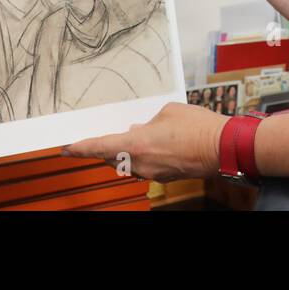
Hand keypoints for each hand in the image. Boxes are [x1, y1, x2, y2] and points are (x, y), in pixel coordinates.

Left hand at [58, 102, 227, 181]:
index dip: (80, 148)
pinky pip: (144, 167)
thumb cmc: (197, 127)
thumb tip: (140, 130)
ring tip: (134, 137)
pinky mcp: (165, 176)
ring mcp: (153, 173)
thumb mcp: (168, 112)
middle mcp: (141, 163)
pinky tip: (153, 145)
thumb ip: (148, 122)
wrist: (221, 148)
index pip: (100, 147)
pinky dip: (142, 157)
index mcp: (137, 144)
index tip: (66, 148)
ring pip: (128, 164)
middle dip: (106, 148)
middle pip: (112, 158)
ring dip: (126, 152)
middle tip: (102, 138)